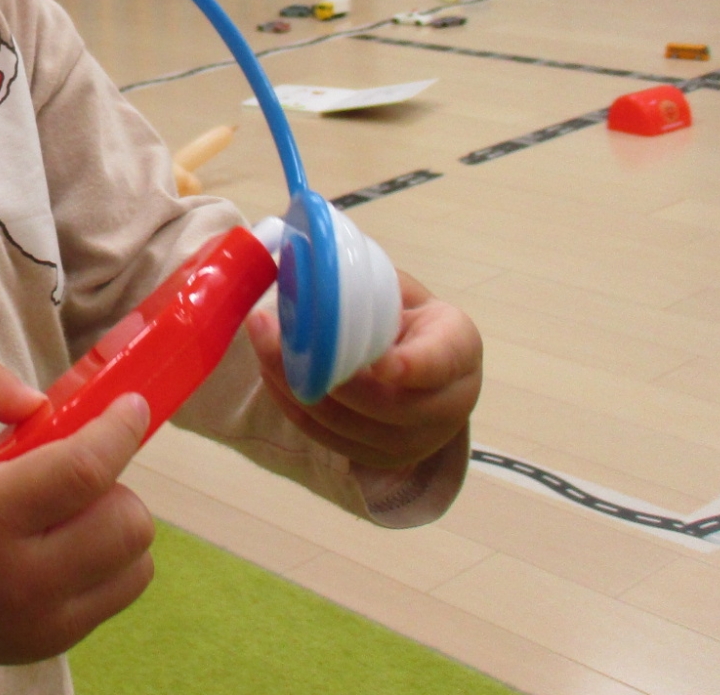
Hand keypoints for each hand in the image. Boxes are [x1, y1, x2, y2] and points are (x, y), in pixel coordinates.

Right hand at [0, 356, 153, 671]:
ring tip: (69, 510)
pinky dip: (107, 561)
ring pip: (135, 562)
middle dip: (115, 480)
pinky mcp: (49, 644)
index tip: (131, 405)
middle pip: (127, 523)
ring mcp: (41, 622)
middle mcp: (21, 580)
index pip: (83, 471)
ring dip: (116, 524)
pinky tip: (62, 545)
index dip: (119, 430)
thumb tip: (41, 403)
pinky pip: (117, 593)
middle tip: (76, 469)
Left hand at [245, 269, 481, 473]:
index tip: (378, 360)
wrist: (430, 376)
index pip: (439, 362)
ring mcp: (412, 442)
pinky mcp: (378, 459)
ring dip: (293, 384)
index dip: (411, 365)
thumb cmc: (412, 324)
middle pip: (383, 404)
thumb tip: (308, 259)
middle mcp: (445, 408)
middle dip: (322, 370)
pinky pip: (327, 438)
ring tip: (261, 339)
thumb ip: (370, 285)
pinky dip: (292, 404)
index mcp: (459, 353)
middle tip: (273, 327)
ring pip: (345, 424)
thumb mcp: (407, 295)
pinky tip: (270, 370)